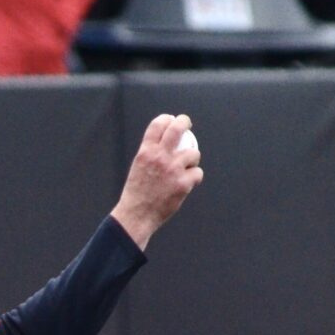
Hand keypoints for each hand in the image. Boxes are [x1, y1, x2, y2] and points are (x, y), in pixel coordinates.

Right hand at [109, 113, 203, 249]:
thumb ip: (151, 154)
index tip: (171, 120)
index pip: (158, 125)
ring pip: (193, 153)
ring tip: (186, 168)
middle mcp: (160, 157)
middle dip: (184, 122)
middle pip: (177, 129)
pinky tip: (187, 184)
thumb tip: (166, 143)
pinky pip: (197, 173)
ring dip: (192, 160)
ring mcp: (173, 169)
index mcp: (146, 152)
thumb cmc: (137, 193)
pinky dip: (194, 178)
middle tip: (186, 123)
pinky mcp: (183, 183)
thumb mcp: (138, 167)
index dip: (167, 119)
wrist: (137, 215)